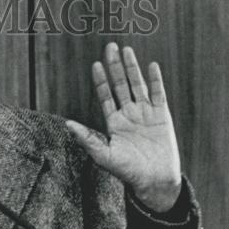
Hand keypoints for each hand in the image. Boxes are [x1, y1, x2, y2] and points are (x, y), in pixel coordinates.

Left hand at [66, 42, 181, 211]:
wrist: (154, 180)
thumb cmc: (127, 171)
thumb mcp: (103, 155)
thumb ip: (86, 138)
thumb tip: (66, 124)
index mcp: (114, 123)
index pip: (106, 96)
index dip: (101, 81)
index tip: (96, 65)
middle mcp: (129, 114)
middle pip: (121, 85)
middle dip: (115, 67)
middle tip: (110, 47)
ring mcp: (146, 113)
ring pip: (138, 85)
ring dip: (132, 68)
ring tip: (127, 50)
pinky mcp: (162, 115)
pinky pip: (158, 94)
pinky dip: (156, 80)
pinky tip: (151, 66)